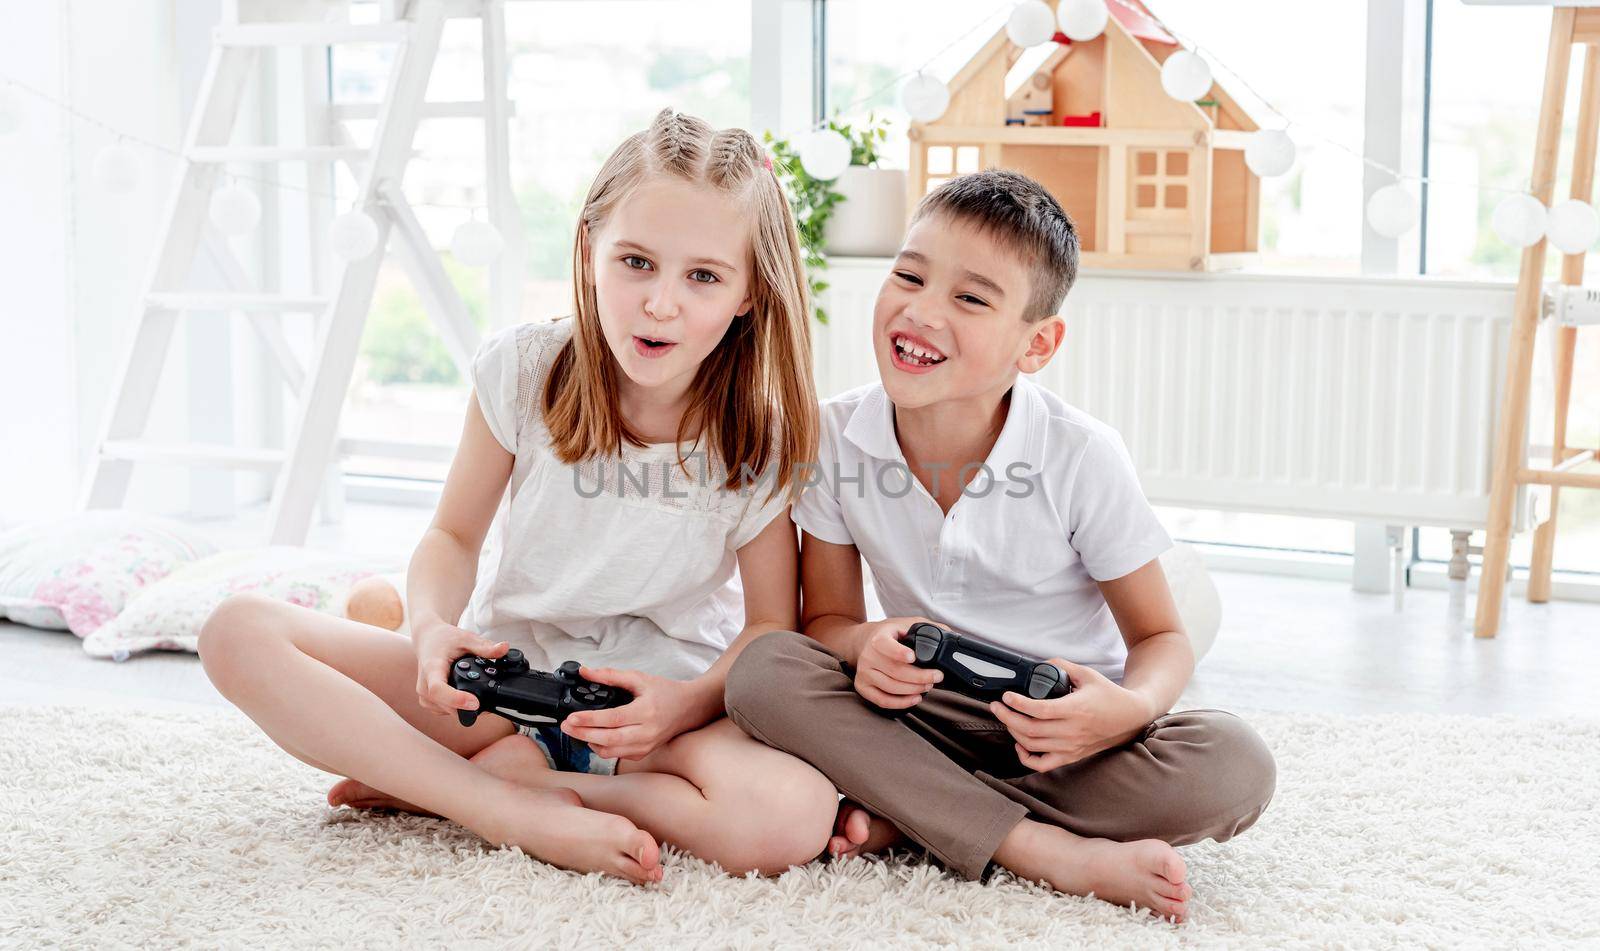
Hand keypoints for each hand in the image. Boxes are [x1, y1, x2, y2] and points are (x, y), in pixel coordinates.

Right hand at [412, 618, 509, 716]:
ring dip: (465, 707)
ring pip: (448, 711)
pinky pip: (446, 711)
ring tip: (477, 692)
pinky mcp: (428, 702)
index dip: (456, 699)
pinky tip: (467, 695)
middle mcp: (424, 686)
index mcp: (431, 669)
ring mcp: (424, 696)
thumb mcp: (466, 638)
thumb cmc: (443, 639)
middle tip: (490, 698)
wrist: (428, 640)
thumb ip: (485, 647)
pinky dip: (459, 706)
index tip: (474, 702)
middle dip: (469, 705)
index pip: (438, 690)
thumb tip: (504, 648)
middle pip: (447, 705)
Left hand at [559, 667, 713, 760]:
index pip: (613, 719)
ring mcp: (645, 746)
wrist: (688, 708)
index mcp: (646, 711)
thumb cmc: (665, 692)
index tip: (571, 717)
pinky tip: (592, 737)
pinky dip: (601, 748)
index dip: (589, 720)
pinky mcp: (643, 753)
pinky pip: (617, 755)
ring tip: (575, 731)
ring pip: (610, 751)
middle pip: (608, 739)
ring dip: (589, 742)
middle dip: (582, 733)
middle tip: (566, 726)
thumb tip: (586, 672)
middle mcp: (646, 732)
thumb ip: (611, 676)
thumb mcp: (639, 678)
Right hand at [850, 617, 941, 709]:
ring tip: (928, 686)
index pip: (885, 645)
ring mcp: (864, 672)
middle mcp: (868, 655)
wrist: (864, 641)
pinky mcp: (863, 686)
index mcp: (879, 637)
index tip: (913, 657)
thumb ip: (928, 627)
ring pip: (891, 687)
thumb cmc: (891, 635)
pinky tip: (915, 698)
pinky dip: (900, 703)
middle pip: (895, 671)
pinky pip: (882, 700)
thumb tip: (952, 636)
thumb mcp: (907, 624)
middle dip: (920, 677)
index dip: (898, 652)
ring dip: (913, 690)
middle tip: (937, 676)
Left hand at [988, 659, 1154, 771]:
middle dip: (1007, 717)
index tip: (1006, 696)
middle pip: (1030, 730)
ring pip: (1032, 745)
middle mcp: (1071, 731)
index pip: (1039, 710)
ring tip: (1005, 717)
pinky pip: (1042, 764)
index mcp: (1075, 709)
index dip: (1018, 704)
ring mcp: (1070, 746)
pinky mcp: (1070, 756)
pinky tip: (1019, 743)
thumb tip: (1041, 663)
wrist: (1129, 718)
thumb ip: (1062, 666)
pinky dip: (1025, 757)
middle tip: (996, 706)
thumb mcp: (1087, 674)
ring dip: (1013, 731)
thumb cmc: (1108, 695)